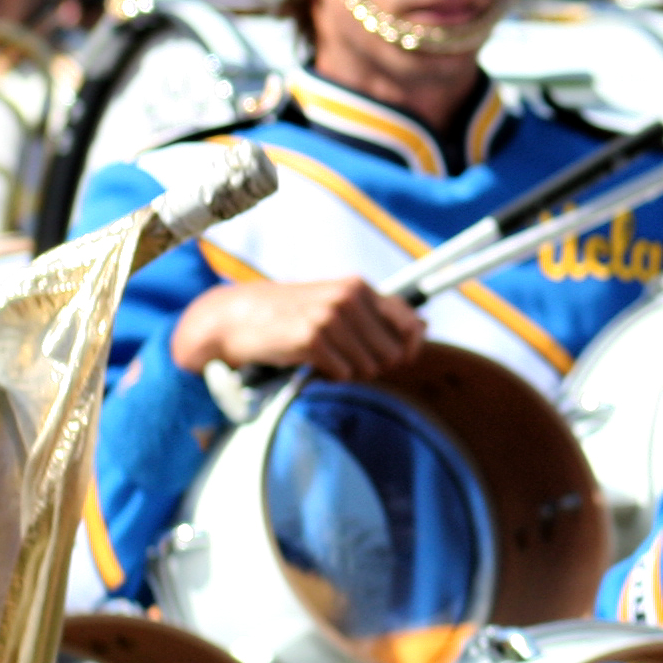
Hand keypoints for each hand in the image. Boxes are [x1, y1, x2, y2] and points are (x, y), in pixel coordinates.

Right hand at [170, 278, 427, 381]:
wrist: (237, 317)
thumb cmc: (291, 314)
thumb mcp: (337, 303)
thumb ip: (378, 314)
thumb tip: (425, 326)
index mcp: (359, 287)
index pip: (410, 322)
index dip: (412, 347)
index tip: (403, 359)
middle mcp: (348, 298)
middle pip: (393, 353)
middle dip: (375, 363)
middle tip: (346, 357)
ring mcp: (330, 317)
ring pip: (369, 367)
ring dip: (350, 370)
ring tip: (326, 356)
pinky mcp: (312, 338)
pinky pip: (343, 374)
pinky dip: (330, 375)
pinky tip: (311, 361)